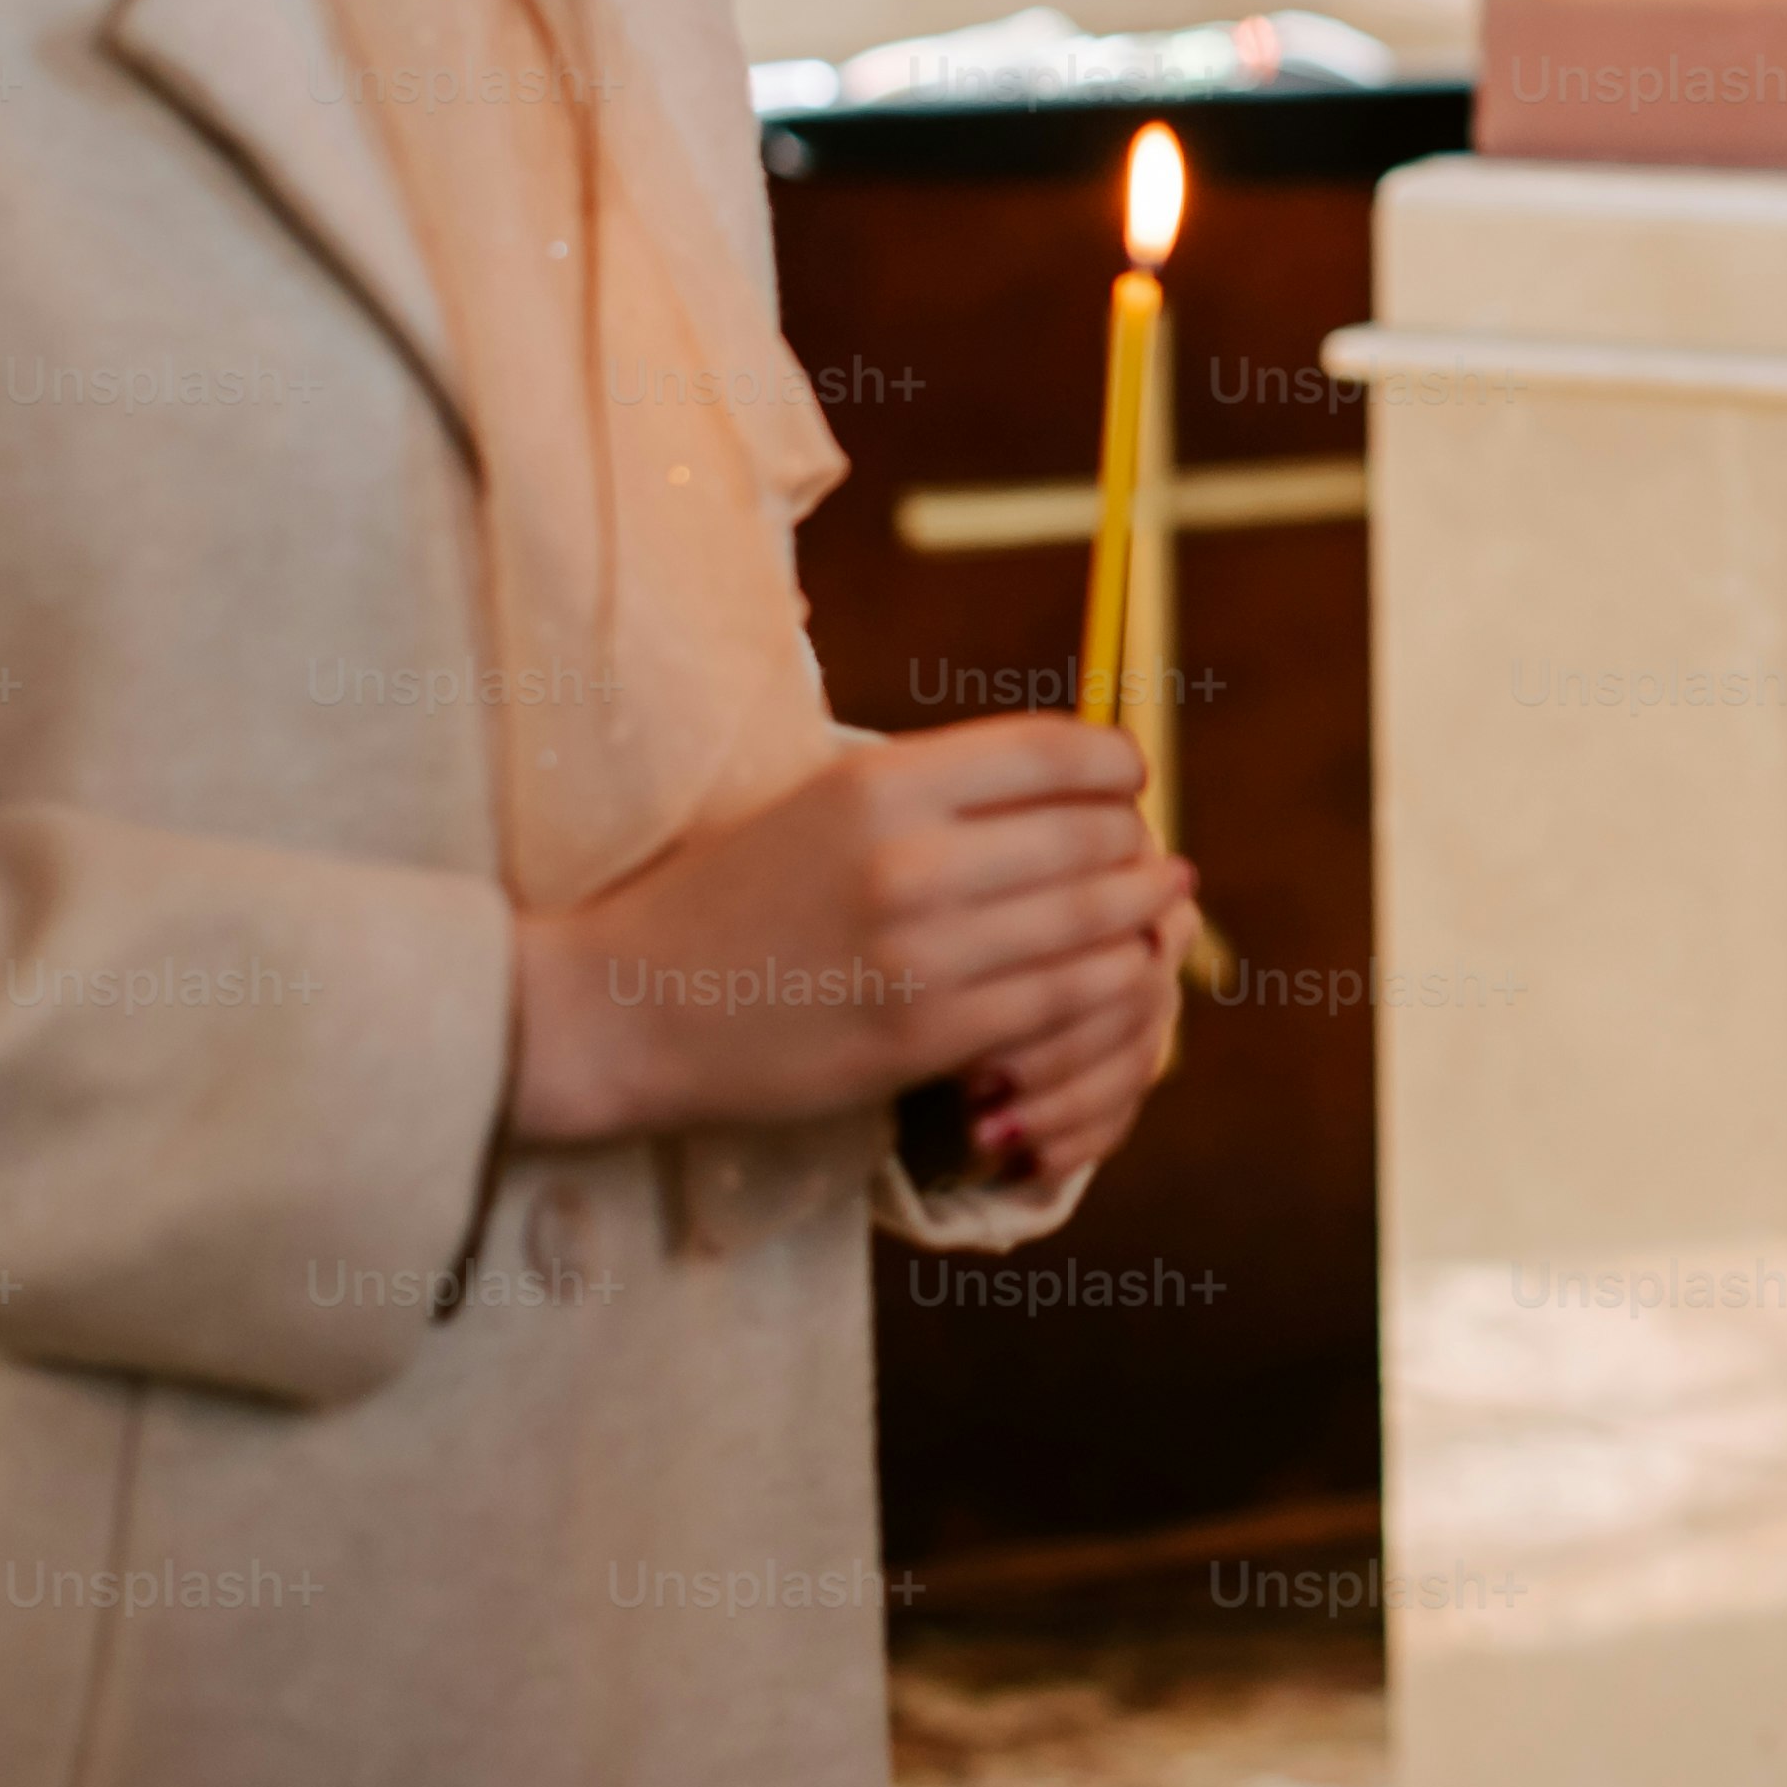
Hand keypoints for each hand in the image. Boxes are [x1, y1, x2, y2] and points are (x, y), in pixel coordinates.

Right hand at [505, 718, 1192, 1168]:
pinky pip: (1059, 999)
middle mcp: (906, 857)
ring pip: (1091, 918)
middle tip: (1152, 855)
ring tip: (1159, 906)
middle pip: (1090, 834)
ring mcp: (917, 952)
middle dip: (1136, 845)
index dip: (1116, 764)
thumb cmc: (731, 893)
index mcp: (881, 780)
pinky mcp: (920, 1035)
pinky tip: (1118, 973)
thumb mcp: (825, 799)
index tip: (1127, 780)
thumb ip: (937, 785)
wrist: (626, 1004)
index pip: (1056, 751)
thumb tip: (1067, 773)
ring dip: (1141, 912)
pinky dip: (1107, 981)